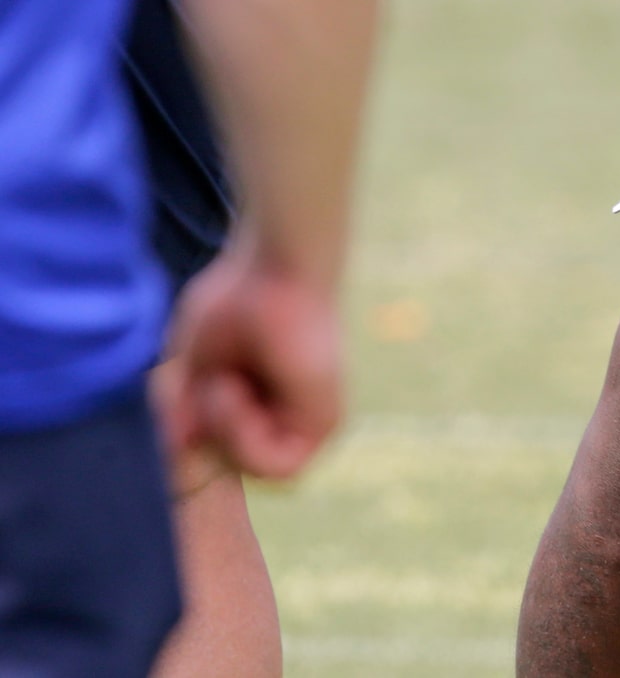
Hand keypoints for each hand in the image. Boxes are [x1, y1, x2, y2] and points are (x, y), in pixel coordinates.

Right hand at [161, 231, 343, 484]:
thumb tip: (178, 450)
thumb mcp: (193, 363)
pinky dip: (243, 438)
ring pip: (251, 471)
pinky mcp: (325, 421)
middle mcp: (287, 414)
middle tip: (210, 380)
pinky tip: (238, 392)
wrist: (276, 265)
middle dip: (205, 428)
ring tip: (226, 382)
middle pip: (228, 465)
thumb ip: (183, 410)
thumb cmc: (234, 298)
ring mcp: (309, 422)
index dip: (191, 433)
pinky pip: (279, 467)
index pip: (216, 453)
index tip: (188, 390)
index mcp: (260, 400)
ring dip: (224, 431)